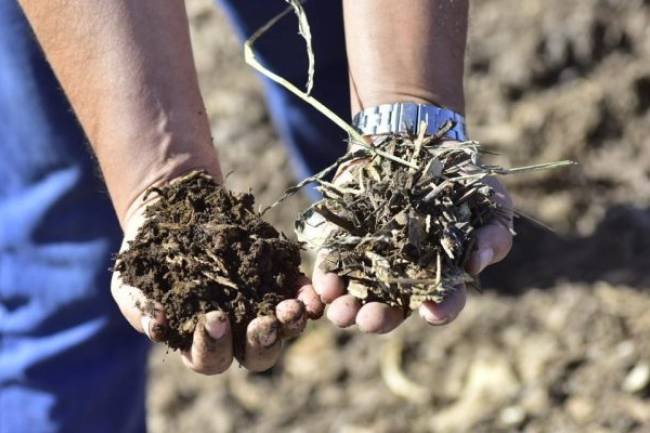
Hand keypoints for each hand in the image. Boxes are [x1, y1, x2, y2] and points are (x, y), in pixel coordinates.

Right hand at [111, 194, 324, 374]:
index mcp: (200, 343)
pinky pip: (297, 292)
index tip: (213, 318)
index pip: (209, 359)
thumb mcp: (132, 283)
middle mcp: (236, 332)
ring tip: (291, 308)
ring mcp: (260, 305)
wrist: (173, 215)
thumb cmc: (149, 258)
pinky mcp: (278, 278)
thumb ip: (141, 307)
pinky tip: (310, 292)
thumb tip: (157, 325)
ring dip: (290, 322)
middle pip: (256, 355)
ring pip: (283, 327)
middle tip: (261, 324)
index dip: (212, 345)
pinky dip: (305, 294)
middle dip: (261, 343)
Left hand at [311, 156, 512, 333]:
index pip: (443, 301)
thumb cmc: (461, 178)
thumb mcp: (489, 200)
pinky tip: (323, 283)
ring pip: (357, 293)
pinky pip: (332, 264)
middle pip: (392, 307)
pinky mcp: (343, 240)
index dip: (441, 310)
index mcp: (440, 274)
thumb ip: (491, 234)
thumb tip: (477, 264)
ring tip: (340, 311)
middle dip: (380, 317)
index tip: (433, 313)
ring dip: (347, 307)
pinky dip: (326, 277)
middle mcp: (403, 275)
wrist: (415, 142)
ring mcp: (371, 259)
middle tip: (370, 320)